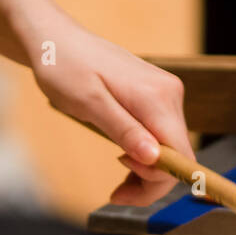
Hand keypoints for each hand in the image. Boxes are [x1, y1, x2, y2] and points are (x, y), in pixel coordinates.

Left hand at [27, 20, 194, 206]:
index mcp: (156, 97)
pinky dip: (145, 156)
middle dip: (150, 182)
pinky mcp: (155, 97)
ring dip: (146, 172)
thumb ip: (124, 130)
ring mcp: (164, 94)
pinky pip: (160, 136)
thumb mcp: (89, 104)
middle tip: (116, 194)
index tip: (123, 187)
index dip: (158, 181)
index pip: (179, 155)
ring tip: (117, 184)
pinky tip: (124, 161)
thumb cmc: (65, 68)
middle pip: (177, 155)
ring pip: (169, 149)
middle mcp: (169, 94)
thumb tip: (154, 158)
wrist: (56, 41)